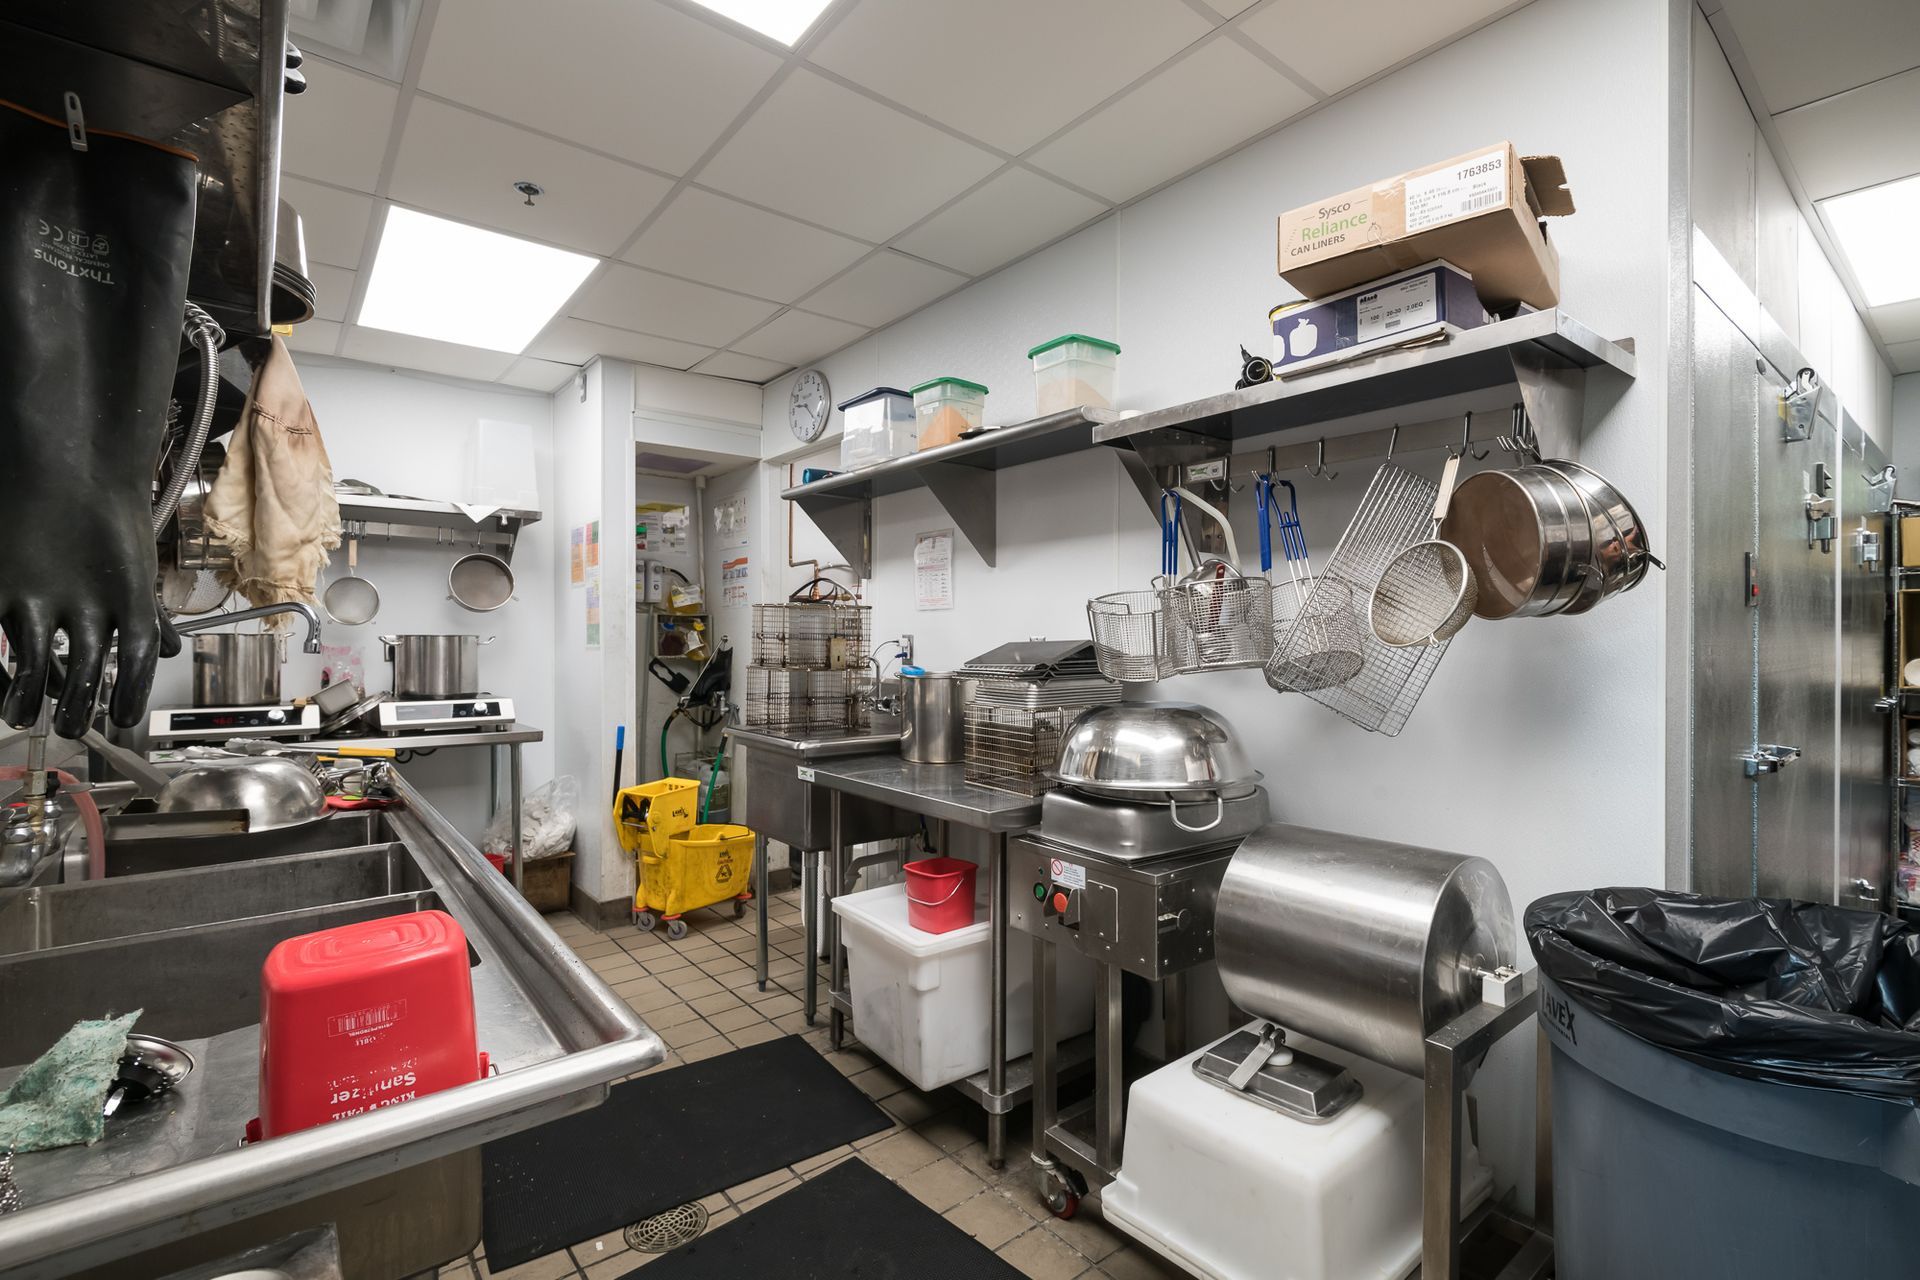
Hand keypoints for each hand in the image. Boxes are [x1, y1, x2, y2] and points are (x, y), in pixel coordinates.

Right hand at [0, 496, 164, 737]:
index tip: (122, 719)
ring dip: (30, 698)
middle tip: (69, 730)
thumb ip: (149, 609)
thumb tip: (173, 648)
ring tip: (21, 716)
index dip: (129, 694)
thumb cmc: (106, 511)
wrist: (68, 455)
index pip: (138, 661)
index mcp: (132, 597)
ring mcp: (40, 594)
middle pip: (86, 673)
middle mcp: (89, 601)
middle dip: (76, 707)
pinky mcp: (0, 584)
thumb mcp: (136, 563)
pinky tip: (0, 683)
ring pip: (36, 666)